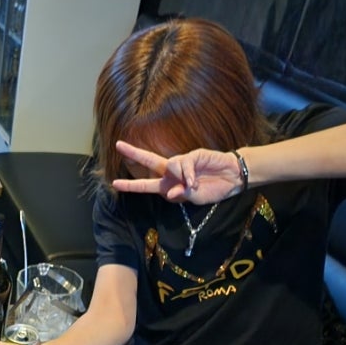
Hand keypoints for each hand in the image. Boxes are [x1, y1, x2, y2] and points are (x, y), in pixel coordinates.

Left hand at [111, 141, 243, 203]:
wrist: (231, 179)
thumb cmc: (212, 189)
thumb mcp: (194, 199)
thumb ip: (181, 196)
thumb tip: (170, 193)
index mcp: (168, 185)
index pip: (146, 184)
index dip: (131, 185)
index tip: (114, 183)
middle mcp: (171, 172)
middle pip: (149, 161)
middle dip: (134, 153)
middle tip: (118, 145)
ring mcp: (182, 162)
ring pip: (169, 166)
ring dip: (179, 178)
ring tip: (192, 186)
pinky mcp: (193, 155)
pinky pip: (184, 164)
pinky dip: (188, 175)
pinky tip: (194, 181)